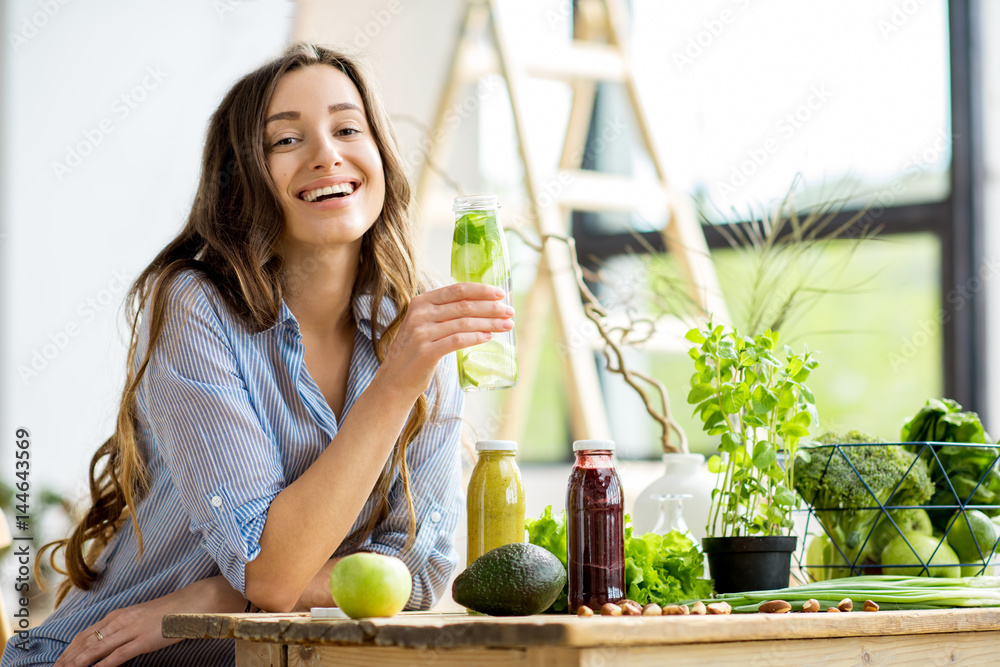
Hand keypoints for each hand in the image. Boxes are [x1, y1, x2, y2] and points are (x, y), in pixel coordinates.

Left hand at [54, 576, 244, 666]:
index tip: (61, 658)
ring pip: (97, 649)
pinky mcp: (142, 641)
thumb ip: (127, 626)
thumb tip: (115, 639)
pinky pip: (117, 656)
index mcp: (121, 614)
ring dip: (79, 662)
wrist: (193, 603)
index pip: (88, 632)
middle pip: (87, 641)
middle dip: (69, 657)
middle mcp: (121, 620)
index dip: (71, 647)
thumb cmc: (172, 610)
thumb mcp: (144, 615)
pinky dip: (101, 665)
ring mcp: (131, 630)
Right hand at [378, 283, 513, 396]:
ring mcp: (421, 332)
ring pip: (464, 322)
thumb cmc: (416, 351)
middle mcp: (420, 313)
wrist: (395, 380)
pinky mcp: (426, 351)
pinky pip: (458, 340)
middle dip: (491, 307)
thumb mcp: (426, 325)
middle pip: (464, 305)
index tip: (501, 293)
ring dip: (489, 323)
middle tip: (510, 311)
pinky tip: (489, 338)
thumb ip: (447, 314)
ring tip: (507, 325)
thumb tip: (485, 306)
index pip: (457, 289)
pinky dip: (476, 338)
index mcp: (421, 302)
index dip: (481, 290)